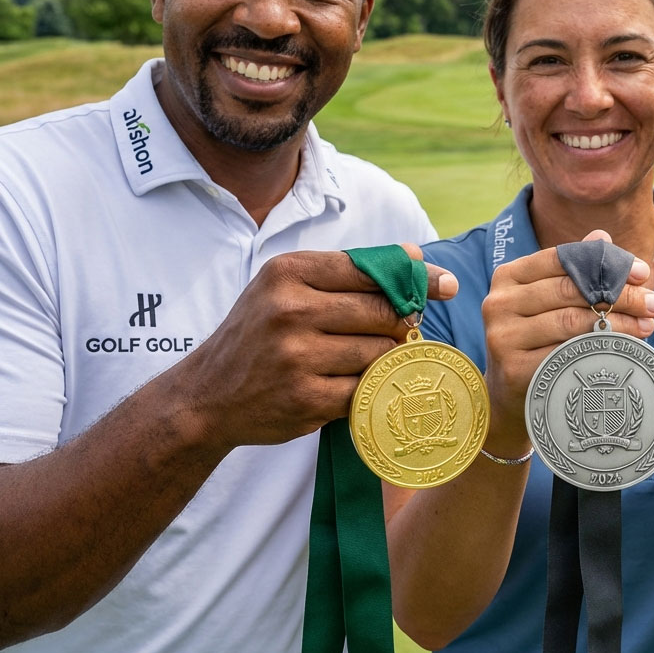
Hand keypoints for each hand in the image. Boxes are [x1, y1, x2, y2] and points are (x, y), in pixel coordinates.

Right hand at [178, 246, 457, 449]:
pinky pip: (365, 389)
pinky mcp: (306, 398)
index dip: (416, 277)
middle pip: (383, 312)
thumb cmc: (259, 333)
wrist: (206, 397)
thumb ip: (348, 271)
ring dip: (386, 359)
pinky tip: (353, 385)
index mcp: (288, 272)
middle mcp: (291, 310)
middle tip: (400, 330)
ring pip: (380, 353)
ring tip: (366, 359)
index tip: (447, 285)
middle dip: (401, 323)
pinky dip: (369, 389)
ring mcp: (298, 356)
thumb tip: (415, 254)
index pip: (372, 269)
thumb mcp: (288, 287)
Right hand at [480, 230, 653, 452]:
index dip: (606, 262)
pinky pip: (567, 353)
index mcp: (508, 275)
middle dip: (620, 295)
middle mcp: (499, 302)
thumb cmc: (540, 337)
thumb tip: (602, 236)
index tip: (643, 273)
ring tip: (647, 326)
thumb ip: (575, 268)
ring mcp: (503, 336)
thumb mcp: (551, 299)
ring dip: (618, 323)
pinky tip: (625, 350)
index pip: (563, 258)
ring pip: (571, 321)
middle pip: (571, 290)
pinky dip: (601, 349)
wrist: (511, 394)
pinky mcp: (513, 369)